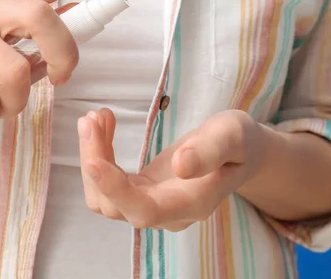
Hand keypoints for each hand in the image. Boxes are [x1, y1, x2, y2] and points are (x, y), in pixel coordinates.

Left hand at [78, 108, 266, 230]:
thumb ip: (210, 151)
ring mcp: (151, 204)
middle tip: (91, 119)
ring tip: (95, 117)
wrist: (240, 151)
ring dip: (93, 157)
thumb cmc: (239, 142)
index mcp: (192, 204)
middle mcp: (167, 212)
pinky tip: (104, 122)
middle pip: (114, 205)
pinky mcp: (141, 190)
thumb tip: (181, 166)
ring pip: (104, 196)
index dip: (116, 191)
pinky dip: (100, 152)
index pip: (145, 211)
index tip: (94, 161)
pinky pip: (109, 179)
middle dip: (95, 162)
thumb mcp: (232, 135)